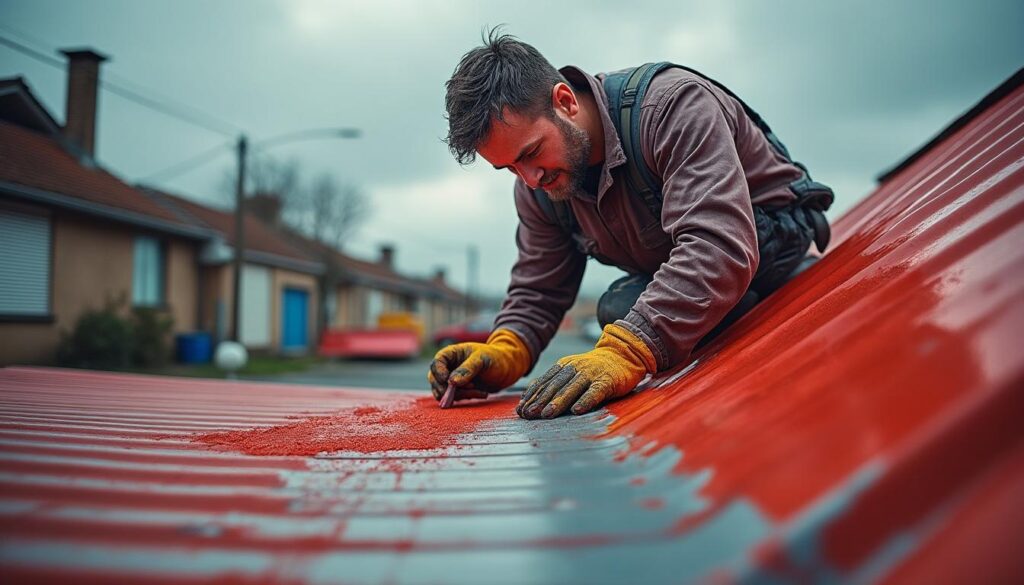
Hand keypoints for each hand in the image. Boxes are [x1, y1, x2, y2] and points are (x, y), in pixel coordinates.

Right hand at [428, 329, 531, 403]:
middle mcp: (449, 366)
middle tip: (464, 391)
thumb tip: (451, 382)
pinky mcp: (460, 390)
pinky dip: (467, 398)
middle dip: (447, 388)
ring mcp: (453, 379)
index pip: (436, 363)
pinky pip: (455, 398)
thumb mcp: (482, 359)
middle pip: (435, 379)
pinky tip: (483, 394)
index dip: (438, 373)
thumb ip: (467, 369)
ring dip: (460, 395)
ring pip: (444, 392)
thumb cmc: (495, 358)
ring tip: (479, 391)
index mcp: (452, 354)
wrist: (508, 369)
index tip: (448, 382)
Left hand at [517, 323, 656, 418]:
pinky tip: (577, 411)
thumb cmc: (594, 370)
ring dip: (558, 402)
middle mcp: (575, 368)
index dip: (532, 396)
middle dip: (540, 401)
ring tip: (547, 415)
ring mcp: (591, 374)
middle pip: (555, 386)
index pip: (544, 382)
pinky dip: (585, 401)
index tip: (521, 410)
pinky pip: (595, 392)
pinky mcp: (607, 381)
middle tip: (528, 415)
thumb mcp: (572, 372)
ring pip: (571, 388)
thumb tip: (529, 398)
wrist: (623, 355)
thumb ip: (554, 383)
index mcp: (564, 366)